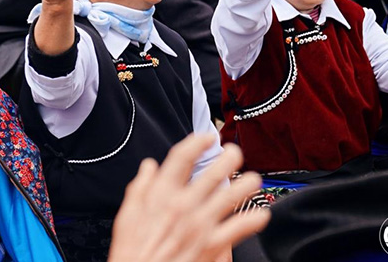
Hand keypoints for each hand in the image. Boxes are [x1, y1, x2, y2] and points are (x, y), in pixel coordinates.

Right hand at [108, 134, 269, 261]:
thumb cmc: (132, 254)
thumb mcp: (126, 217)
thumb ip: (139, 188)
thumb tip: (148, 167)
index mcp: (160, 196)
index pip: (182, 158)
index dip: (196, 143)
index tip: (206, 138)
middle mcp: (183, 205)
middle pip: (212, 173)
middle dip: (228, 158)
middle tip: (235, 153)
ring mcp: (200, 224)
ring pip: (230, 196)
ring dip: (245, 184)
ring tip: (253, 179)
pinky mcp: (212, 245)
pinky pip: (239, 228)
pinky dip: (253, 219)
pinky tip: (261, 214)